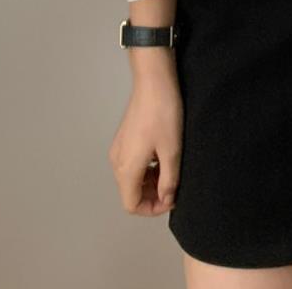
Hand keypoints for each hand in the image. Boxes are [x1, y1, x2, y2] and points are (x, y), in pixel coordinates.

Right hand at [107, 67, 182, 215]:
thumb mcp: (172, 150)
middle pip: (130, 192)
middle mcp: (117, 160)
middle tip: (174, 186)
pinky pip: (132, 162)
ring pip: (132, 177)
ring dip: (150, 181)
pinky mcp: (124, 137)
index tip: (171, 198)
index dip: (152, 208)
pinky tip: (163, 156)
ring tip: (171, 170)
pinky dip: (147, 167)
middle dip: (152, 195)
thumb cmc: (163, 113)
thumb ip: (169, 180)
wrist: (154, 81)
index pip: (132, 205)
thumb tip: (166, 199)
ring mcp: (119, 148)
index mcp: (126, 168)